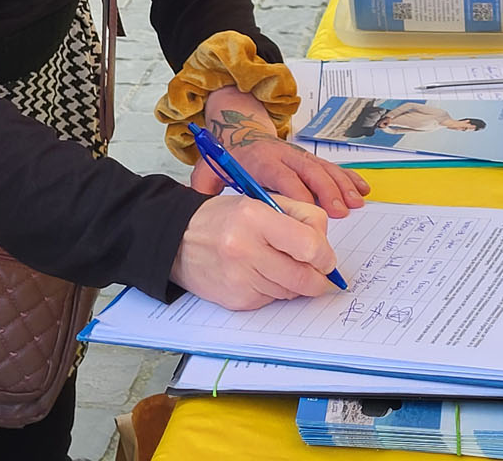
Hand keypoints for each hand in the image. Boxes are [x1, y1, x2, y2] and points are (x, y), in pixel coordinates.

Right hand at [171, 194, 339, 309]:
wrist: (177, 241)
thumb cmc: (221, 218)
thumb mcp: (258, 201)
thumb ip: (298, 216)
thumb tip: (325, 249)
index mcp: (254, 217)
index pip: (310, 245)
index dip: (325, 255)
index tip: (324, 256)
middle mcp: (245, 249)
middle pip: (305, 278)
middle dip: (317, 277)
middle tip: (316, 271)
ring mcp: (240, 278)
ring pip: (291, 292)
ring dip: (293, 282)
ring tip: (274, 263)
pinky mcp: (237, 300)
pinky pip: (272, 301)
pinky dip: (273, 290)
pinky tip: (257, 274)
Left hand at [196, 89, 369, 215]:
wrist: (238, 128)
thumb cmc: (229, 158)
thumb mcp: (211, 168)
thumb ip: (204, 184)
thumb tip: (196, 205)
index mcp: (258, 160)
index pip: (279, 175)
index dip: (296, 192)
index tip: (309, 211)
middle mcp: (282, 156)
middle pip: (307, 171)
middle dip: (325, 191)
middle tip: (340, 211)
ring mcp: (298, 156)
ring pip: (323, 169)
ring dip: (341, 186)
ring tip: (357, 203)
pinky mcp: (309, 159)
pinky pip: (332, 166)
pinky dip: (349, 178)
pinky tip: (364, 190)